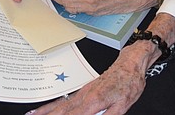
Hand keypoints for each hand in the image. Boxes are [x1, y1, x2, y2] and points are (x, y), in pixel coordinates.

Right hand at [27, 44, 150, 114]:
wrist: (130, 64)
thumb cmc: (129, 83)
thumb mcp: (123, 106)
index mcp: (94, 102)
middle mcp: (84, 96)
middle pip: (61, 111)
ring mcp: (82, 92)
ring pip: (60, 105)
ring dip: (44, 112)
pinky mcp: (83, 91)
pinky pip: (64, 100)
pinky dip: (51, 105)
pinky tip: (45, 109)